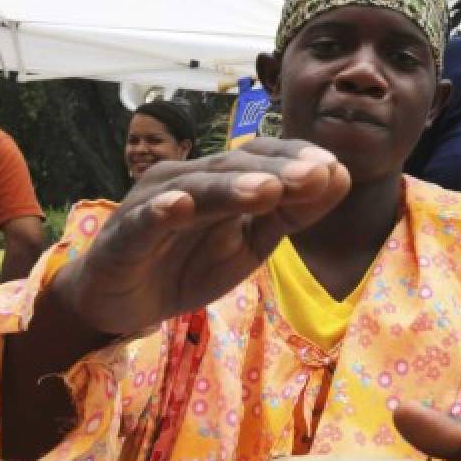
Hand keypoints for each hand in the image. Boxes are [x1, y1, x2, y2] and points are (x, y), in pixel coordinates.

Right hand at [58, 138, 349, 334]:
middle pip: (234, 167)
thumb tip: (338, 175)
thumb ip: (290, 213)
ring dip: (231, 187)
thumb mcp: (251, 243)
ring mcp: (152, 203)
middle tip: (316, 174)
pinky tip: (178, 206)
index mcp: (219, 180)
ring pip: (196, 189)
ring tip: (268, 189)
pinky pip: (144, 220)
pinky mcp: (125, 234)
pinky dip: (160, 211)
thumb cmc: (187, 265)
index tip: (335, 168)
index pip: (261, 157)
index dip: (295, 159)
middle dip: (277, 170)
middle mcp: (186, 180)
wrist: (122, 303)